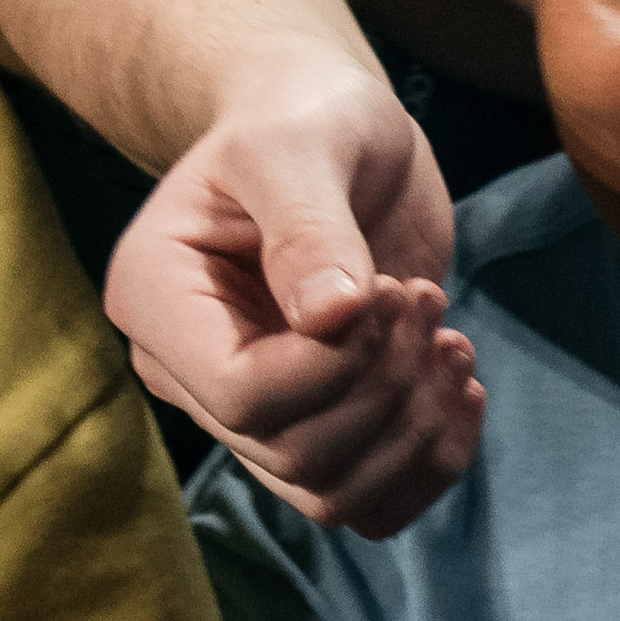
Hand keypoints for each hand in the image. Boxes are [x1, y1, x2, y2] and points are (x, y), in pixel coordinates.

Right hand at [112, 67, 477, 534]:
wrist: (333, 134)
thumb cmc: (304, 120)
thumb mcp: (299, 147)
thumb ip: (308, 224)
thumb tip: (333, 318)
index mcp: (155, 301)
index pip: (241, 398)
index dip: (336, 368)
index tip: (388, 290)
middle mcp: (188, 370)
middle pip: (293, 455)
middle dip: (388, 390)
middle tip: (424, 300)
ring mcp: (254, 407)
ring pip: (333, 493)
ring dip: (418, 431)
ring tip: (450, 341)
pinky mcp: (319, 422)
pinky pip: (372, 500)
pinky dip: (434, 462)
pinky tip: (464, 388)